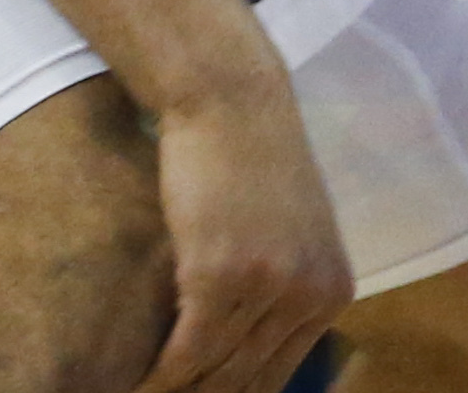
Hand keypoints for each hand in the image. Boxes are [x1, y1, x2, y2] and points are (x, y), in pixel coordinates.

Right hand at [131, 89, 350, 392]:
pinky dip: (158, 378)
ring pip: (215, 375)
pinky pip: (187, 354)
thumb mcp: (289, 232)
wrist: (232, 102)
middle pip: (246, 383)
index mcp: (333, 292)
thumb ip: (282, 289)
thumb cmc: (251, 160)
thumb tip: (248, 350)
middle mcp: (311, 295)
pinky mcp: (222, 275)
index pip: (277, 376)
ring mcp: (270, 288)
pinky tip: (134, 385)